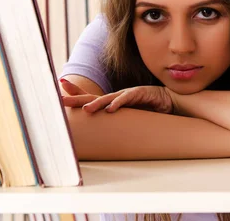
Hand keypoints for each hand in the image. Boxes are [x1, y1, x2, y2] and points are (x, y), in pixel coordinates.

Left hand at [60, 79, 174, 113]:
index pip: (90, 98)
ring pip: (108, 98)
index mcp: (112, 102)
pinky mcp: (141, 93)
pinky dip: (119, 104)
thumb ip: (118, 123)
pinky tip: (111, 110)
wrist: (171, 100)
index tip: (59, 94)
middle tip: (60, 99)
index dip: (75, 95)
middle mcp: (117, 96)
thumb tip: (103, 137)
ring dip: (96, 104)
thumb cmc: (149, 109)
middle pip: (92, 96)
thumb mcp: (130, 118)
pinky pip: (128, 98)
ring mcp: (128, 93)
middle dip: (76, 97)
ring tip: (85, 110)